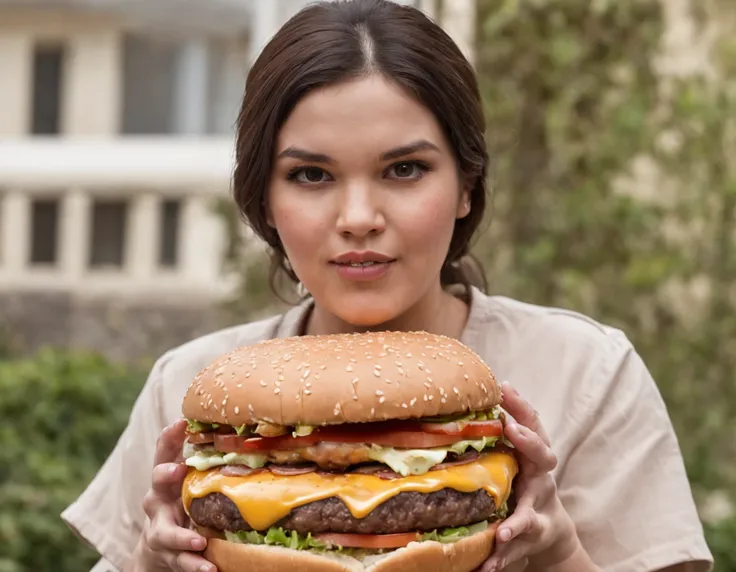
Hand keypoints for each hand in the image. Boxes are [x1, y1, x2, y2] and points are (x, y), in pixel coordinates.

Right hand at [131, 419, 216, 571]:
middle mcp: (158, 501)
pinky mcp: (168, 554)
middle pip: (155, 486)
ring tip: (199, 542)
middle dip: (164, 476)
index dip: (169, 437)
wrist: (160, 545)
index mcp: (166, 479)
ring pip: (166, 533)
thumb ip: (204, 458)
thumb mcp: (188, 479)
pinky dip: (195, 565)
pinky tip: (210, 568)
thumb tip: (232, 430)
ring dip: (182, 537)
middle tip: (176, 471)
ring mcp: (160, 529)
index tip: (180, 423)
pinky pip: (181, 561)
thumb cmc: (180, 501)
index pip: (163, 453)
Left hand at [478, 382, 580, 571]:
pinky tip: (487, 567)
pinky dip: (501, 558)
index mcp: (534, 456)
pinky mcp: (531, 538)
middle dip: (530, 442)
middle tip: (512, 429)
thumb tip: (469, 395)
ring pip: (531, 514)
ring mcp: (539, 510)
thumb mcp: (516, 456)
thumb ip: (500, 431)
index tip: (505, 387)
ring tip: (502, 532)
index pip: (533, 424)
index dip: (522, 405)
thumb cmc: (523, 482)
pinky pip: (516, 549)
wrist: (549, 532)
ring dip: (516, 523)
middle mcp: (541, 480)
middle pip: (544, 458)